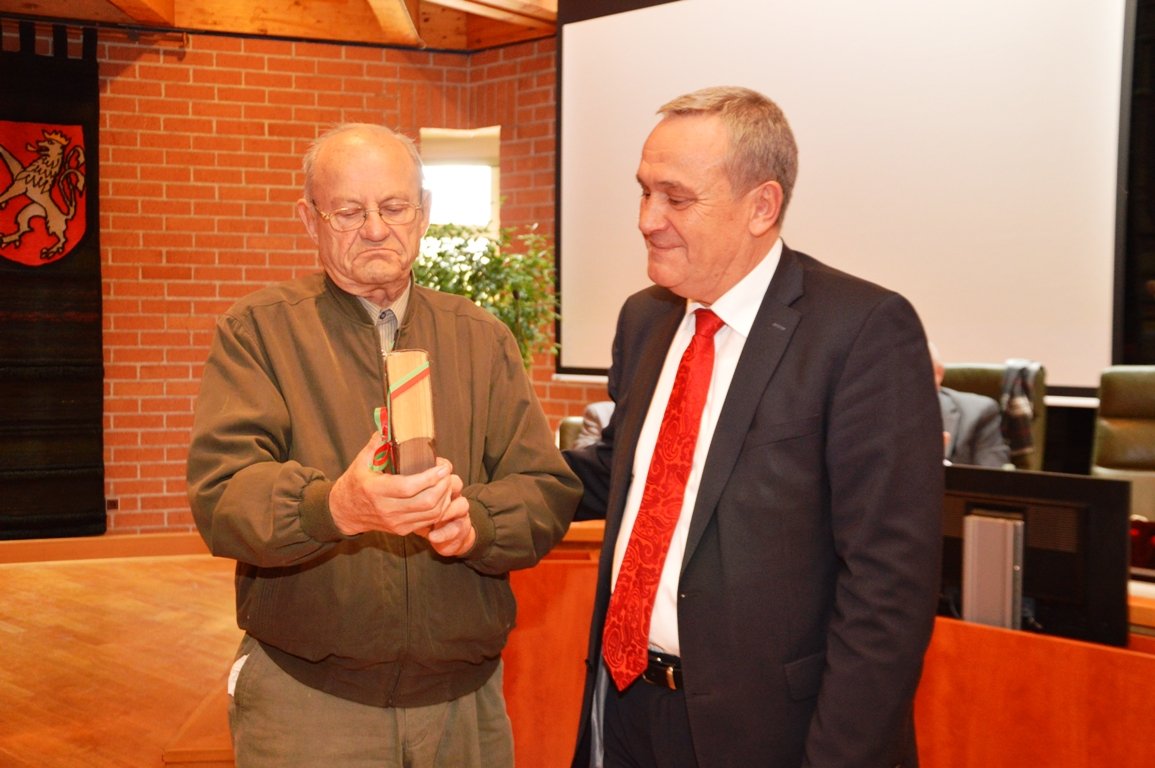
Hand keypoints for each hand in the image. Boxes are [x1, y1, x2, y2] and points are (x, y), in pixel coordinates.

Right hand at [329, 434, 464, 537]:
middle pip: (426, 502)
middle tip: (447, 471)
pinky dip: (441, 508)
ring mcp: (396, 522)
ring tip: (447, 481)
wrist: (344, 511)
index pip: (408, 487)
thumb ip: (376, 444)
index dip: (430, 477)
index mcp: (375, 490)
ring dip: (445, 497)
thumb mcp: (361, 462)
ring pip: (431, 513)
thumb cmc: (355, 484)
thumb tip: (388, 426)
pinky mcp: (402, 529)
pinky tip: (441, 494)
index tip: (442, 466)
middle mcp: (387, 509)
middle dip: (443, 485)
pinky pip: (429, 521)